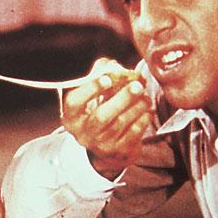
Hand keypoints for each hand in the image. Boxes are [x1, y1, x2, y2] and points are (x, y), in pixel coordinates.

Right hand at [61, 58, 152, 178]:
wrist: (107, 148)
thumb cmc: (99, 111)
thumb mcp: (92, 96)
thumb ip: (100, 76)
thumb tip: (113, 66)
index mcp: (71, 117)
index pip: (74, 103)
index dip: (90, 90)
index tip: (107, 78)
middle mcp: (82, 134)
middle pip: (101, 116)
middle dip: (121, 98)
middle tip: (137, 85)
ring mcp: (100, 145)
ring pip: (120, 123)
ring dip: (136, 106)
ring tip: (145, 96)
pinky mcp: (118, 152)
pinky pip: (133, 133)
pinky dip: (142, 119)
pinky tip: (146, 110)